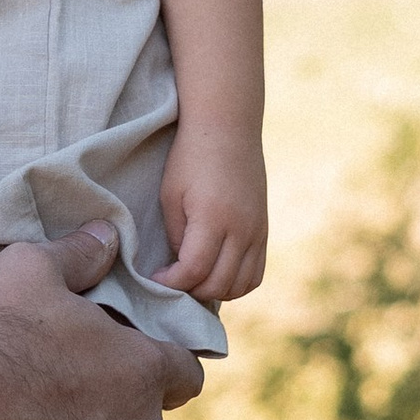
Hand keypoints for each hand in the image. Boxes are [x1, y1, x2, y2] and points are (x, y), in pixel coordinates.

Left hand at [161, 123, 267, 305]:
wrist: (228, 128)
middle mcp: (241, 229)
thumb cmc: (191, 158)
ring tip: (193, 279)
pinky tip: (216, 274)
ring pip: (241, 285)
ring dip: (214, 291)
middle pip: (218, 283)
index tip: (155, 278)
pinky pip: (256, 273)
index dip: (171, 282)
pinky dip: (236, 284)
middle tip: (172, 281)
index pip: (194, 270)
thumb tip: (182, 267)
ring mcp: (257, 231)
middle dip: (190, 290)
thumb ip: (176, 236)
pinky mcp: (264, 230)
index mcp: (213, 217)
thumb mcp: (171, 195)